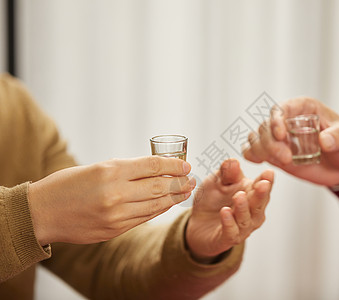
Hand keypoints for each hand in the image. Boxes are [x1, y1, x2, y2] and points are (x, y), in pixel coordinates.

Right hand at [29, 156, 194, 245]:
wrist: (41, 214)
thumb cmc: (66, 185)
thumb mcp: (95, 167)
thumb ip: (125, 170)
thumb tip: (154, 170)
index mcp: (109, 171)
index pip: (152, 165)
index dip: (173, 164)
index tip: (185, 164)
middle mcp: (115, 193)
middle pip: (159, 186)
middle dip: (179, 182)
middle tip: (192, 179)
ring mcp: (116, 214)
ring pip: (155, 205)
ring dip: (174, 198)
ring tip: (185, 191)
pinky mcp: (114, 229)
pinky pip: (144, 218)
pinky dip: (158, 210)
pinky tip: (167, 204)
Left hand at [185, 159, 273, 262]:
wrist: (198, 223)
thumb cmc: (213, 199)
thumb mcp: (218, 181)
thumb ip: (226, 172)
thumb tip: (233, 162)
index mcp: (252, 194)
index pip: (263, 187)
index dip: (267, 180)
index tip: (269, 172)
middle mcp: (252, 212)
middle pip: (259, 204)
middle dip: (261, 194)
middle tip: (262, 184)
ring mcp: (242, 227)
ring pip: (246, 219)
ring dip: (243, 207)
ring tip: (238, 196)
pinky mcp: (228, 238)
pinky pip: (231, 231)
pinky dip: (229, 222)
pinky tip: (225, 212)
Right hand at [243, 97, 338, 186]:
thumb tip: (325, 141)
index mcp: (303, 109)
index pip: (282, 108)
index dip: (276, 120)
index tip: (281, 136)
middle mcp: (287, 121)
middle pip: (266, 126)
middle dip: (271, 142)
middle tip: (287, 159)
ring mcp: (279, 138)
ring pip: (257, 138)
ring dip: (261, 150)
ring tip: (281, 163)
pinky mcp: (274, 154)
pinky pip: (254, 150)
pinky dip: (252, 155)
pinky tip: (258, 162)